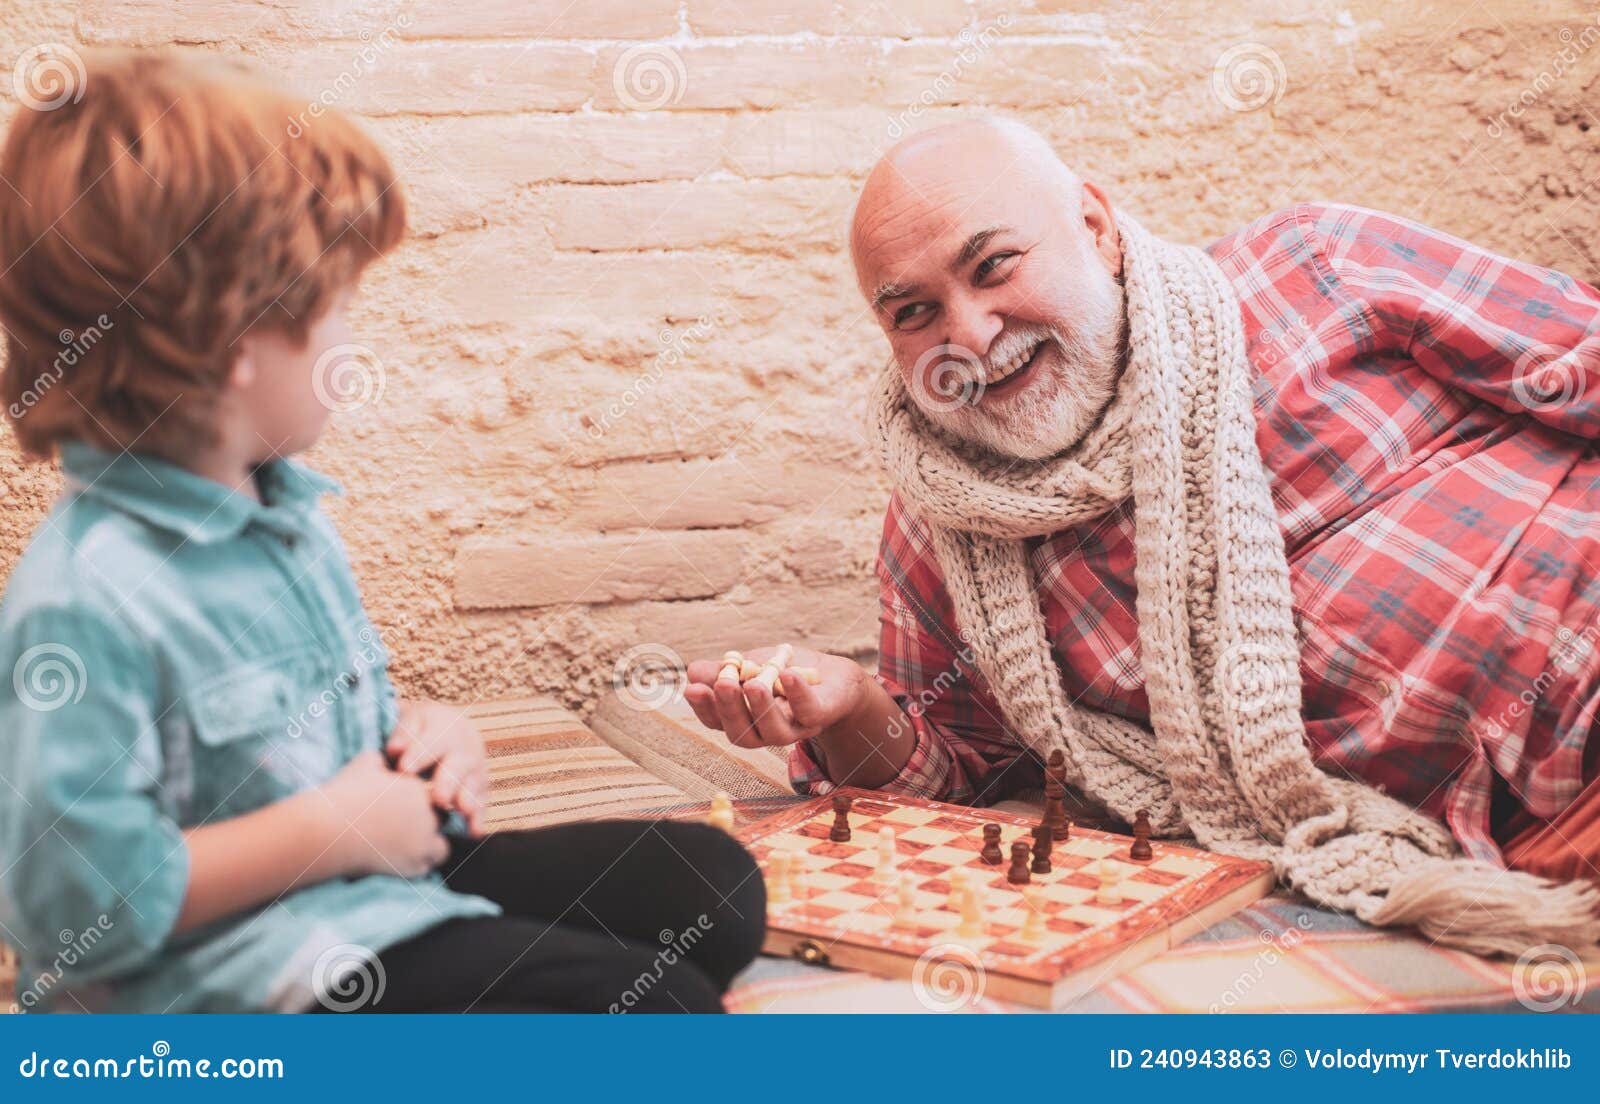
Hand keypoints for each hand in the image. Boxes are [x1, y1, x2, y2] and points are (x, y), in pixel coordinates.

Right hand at [318, 751, 448, 877]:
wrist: (327, 831)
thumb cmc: (343, 795)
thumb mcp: (365, 763)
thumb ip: (387, 761)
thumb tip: (392, 761)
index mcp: (421, 789)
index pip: (439, 792)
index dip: (425, 798)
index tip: (409, 803)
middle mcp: (429, 815)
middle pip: (443, 818)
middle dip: (430, 820)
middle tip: (405, 824)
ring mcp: (424, 843)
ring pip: (441, 846)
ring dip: (429, 844)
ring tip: (405, 844)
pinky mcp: (413, 866)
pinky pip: (426, 866)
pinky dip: (416, 863)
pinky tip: (397, 857)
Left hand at [385, 700, 488, 835]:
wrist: (451, 728)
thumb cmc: (421, 729)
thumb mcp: (411, 722)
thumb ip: (403, 735)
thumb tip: (395, 749)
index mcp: (445, 727)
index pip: (432, 741)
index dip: (419, 754)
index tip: (404, 769)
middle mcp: (465, 747)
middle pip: (458, 764)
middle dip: (449, 781)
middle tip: (439, 798)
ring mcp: (476, 767)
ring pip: (474, 783)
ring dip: (469, 798)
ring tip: (462, 811)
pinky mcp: (481, 786)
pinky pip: (482, 801)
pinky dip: (479, 817)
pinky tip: (475, 832)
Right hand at [683, 646, 870, 748]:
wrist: (831, 675)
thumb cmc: (784, 672)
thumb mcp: (749, 666)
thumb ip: (723, 670)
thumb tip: (692, 672)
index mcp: (743, 719)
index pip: (717, 721)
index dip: (704, 708)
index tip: (692, 688)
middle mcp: (765, 731)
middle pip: (742, 734)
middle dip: (730, 710)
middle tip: (722, 685)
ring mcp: (794, 729)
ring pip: (773, 731)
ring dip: (760, 707)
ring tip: (752, 684)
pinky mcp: (819, 718)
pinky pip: (808, 711)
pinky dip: (797, 693)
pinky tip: (786, 675)